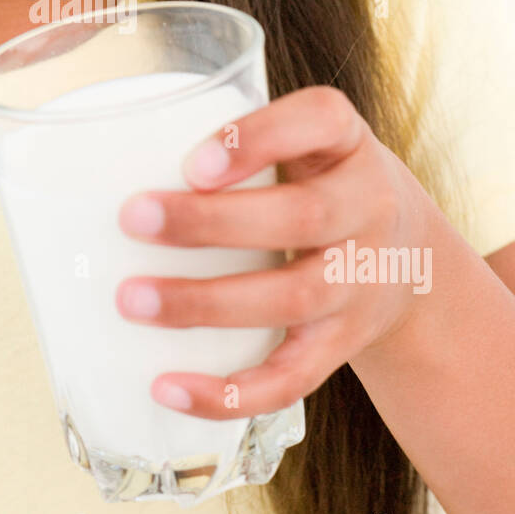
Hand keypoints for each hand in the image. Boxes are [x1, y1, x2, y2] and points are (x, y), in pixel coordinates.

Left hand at [115, 85, 439, 419]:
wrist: (411, 259)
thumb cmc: (320, 183)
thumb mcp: (306, 142)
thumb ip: (236, 139)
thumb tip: (103, 153)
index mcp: (347, 143)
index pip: (322, 120)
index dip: (259, 139)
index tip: (193, 160)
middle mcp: (367, 209)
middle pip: (301, 217)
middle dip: (211, 222)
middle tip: (132, 218)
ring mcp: (359, 283)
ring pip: (291, 299)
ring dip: (204, 303)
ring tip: (130, 300)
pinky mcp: (343, 344)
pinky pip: (291, 378)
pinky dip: (229, 392)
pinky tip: (167, 387)